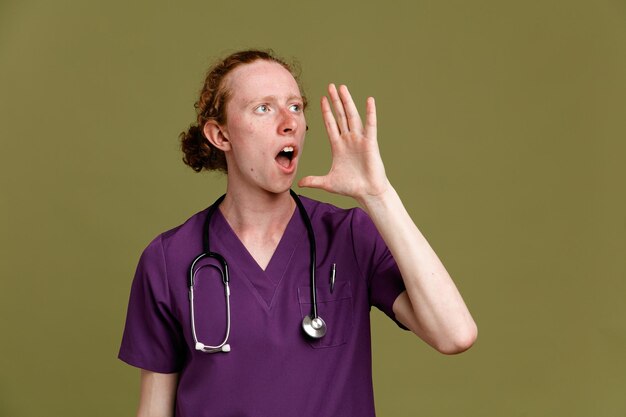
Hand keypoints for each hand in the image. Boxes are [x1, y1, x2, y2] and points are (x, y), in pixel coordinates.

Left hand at [298, 84, 390, 204]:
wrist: (368, 192)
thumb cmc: (351, 187)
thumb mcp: (328, 183)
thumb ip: (314, 180)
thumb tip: (300, 184)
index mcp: (338, 146)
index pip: (331, 124)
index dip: (326, 112)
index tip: (322, 99)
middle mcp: (349, 140)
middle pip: (340, 116)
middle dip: (335, 101)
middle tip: (331, 86)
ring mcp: (359, 140)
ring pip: (352, 116)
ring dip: (347, 102)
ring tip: (343, 88)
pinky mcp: (370, 143)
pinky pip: (370, 125)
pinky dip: (370, 113)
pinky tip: (369, 101)